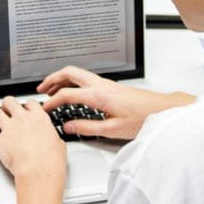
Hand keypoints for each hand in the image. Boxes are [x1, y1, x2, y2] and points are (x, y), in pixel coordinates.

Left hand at [0, 96, 65, 182]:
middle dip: (5, 107)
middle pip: (9, 101)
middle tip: (5, 115)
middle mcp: (23, 119)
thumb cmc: (51, 161)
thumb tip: (51, 139)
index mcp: (39, 118)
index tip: (23, 112)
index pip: (30, 103)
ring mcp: (10, 129)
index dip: (25, 107)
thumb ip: (50, 136)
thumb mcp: (58, 143)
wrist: (40, 172)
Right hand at [37, 66, 193, 140]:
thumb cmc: (142, 118)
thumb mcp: (112, 129)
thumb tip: (70, 127)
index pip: (67, 94)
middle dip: (52, 79)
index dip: (52, 102)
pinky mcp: (110, 86)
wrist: (161, 110)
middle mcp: (101, 85)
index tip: (44, 109)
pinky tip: (72, 92)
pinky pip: (85, 79)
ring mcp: (106, 83)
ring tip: (52, 90)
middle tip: (41, 89)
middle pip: (70, 73)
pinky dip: (73, 82)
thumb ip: (88, 128)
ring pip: (77, 74)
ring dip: (62, 79)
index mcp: (99, 95)